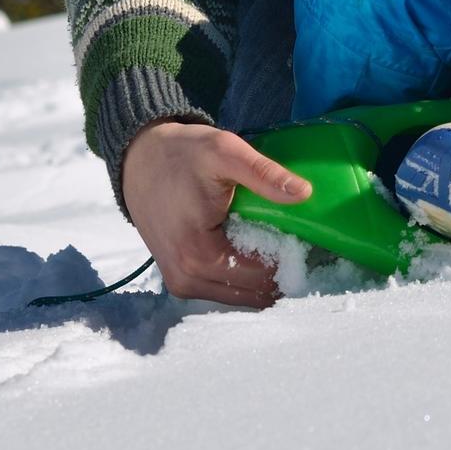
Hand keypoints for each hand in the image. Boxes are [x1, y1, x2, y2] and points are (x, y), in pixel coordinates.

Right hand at [119, 120, 312, 308]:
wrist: (139, 159)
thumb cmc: (183, 154)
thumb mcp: (225, 152)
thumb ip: (264, 174)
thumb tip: (304, 193)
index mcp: (200, 257)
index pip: (266, 278)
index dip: (294, 259)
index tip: (311, 238)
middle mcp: (188, 281)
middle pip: (256, 294)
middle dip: (283, 271)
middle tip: (302, 241)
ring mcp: (182, 285)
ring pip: (242, 296)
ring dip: (265, 276)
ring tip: (282, 244)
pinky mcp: (180, 280)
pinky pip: (226, 289)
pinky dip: (245, 276)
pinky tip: (257, 250)